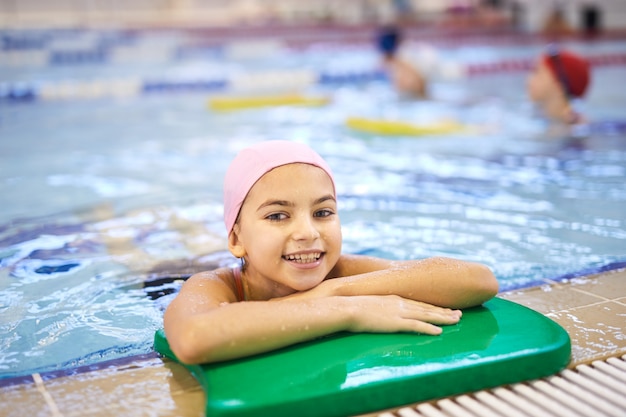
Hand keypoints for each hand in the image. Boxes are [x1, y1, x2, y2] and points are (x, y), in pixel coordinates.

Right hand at [344, 295, 461, 335]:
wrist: (346, 306)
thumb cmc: (352, 306)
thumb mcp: (368, 304)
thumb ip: (377, 308)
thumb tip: (378, 313)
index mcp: (393, 298)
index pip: (418, 302)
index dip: (433, 306)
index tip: (445, 308)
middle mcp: (399, 303)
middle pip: (427, 307)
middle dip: (444, 311)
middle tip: (459, 314)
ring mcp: (398, 312)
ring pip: (426, 315)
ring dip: (443, 318)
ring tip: (456, 320)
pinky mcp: (395, 322)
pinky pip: (417, 326)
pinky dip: (429, 328)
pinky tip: (439, 332)